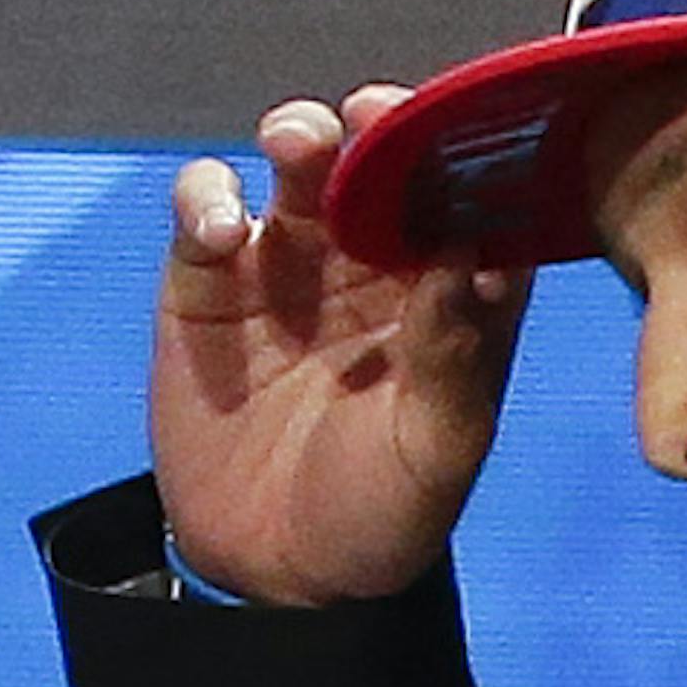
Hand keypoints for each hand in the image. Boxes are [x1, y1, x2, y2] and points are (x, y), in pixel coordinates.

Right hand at [151, 89, 533, 604]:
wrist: (278, 570)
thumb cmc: (383, 513)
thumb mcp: (436, 450)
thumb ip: (454, 358)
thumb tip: (470, 257)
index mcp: (458, 296)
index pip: (479, 205)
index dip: (476, 163)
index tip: (466, 141)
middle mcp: (382, 264)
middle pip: (390, 165)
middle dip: (386, 127)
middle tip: (377, 117)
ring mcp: (296, 264)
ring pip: (303, 166)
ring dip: (304, 138)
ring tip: (301, 145)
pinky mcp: (211, 279)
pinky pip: (206, 208)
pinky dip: (207, 198)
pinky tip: (220, 229)